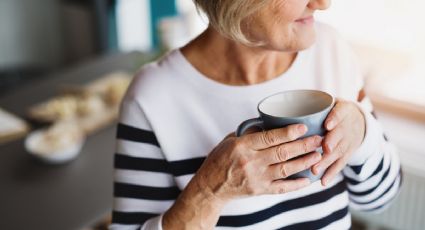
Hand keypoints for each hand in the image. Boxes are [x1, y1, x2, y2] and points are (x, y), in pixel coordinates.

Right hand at [163, 124, 322, 228]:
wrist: (210, 186)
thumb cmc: (220, 160)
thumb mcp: (230, 141)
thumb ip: (250, 134)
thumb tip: (270, 124)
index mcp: (242, 146)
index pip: (269, 137)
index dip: (288, 132)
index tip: (303, 127)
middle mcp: (250, 162)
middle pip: (282, 152)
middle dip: (303, 145)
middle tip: (318, 139)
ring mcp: (256, 178)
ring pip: (286, 169)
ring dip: (304, 162)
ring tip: (318, 154)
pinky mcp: (259, 190)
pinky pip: (282, 188)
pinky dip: (296, 184)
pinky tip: (308, 179)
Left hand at [312, 99, 365, 185]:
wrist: (358, 121)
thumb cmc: (334, 111)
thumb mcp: (330, 102)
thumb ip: (313, 104)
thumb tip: (281, 107)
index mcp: (343, 110)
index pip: (340, 113)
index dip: (335, 119)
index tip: (328, 125)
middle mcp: (347, 127)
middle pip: (339, 136)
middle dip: (331, 143)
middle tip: (322, 149)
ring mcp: (348, 142)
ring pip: (338, 152)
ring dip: (327, 162)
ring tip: (315, 169)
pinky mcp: (347, 154)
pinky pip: (340, 165)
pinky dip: (331, 173)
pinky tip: (323, 181)